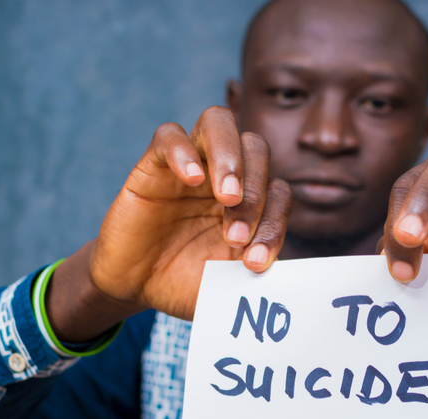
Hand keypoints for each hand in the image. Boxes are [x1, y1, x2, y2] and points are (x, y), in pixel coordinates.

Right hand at [47, 106, 291, 340]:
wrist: (136, 287)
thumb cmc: (187, 283)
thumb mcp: (230, 282)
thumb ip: (258, 269)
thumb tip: (292, 275)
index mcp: (250, 201)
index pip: (278, 191)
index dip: (274, 224)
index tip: (255, 262)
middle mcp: (224, 176)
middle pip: (255, 147)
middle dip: (255, 192)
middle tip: (236, 237)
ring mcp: (190, 165)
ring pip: (218, 122)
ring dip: (230, 158)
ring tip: (228, 196)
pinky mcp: (152, 166)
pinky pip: (169, 135)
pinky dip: (183, 151)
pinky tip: (191, 180)